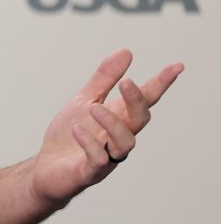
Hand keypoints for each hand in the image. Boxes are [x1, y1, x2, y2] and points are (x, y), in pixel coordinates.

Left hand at [31, 49, 182, 204]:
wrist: (46, 168)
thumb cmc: (69, 136)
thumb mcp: (84, 101)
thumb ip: (104, 79)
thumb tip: (126, 52)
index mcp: (118, 118)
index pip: (145, 100)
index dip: (160, 84)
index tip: (176, 67)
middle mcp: (117, 137)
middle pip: (139, 120)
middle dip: (137, 101)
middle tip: (127, 82)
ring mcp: (106, 156)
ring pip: (125, 142)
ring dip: (112, 123)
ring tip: (94, 107)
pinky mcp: (89, 171)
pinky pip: (97, 159)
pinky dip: (89, 143)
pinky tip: (77, 129)